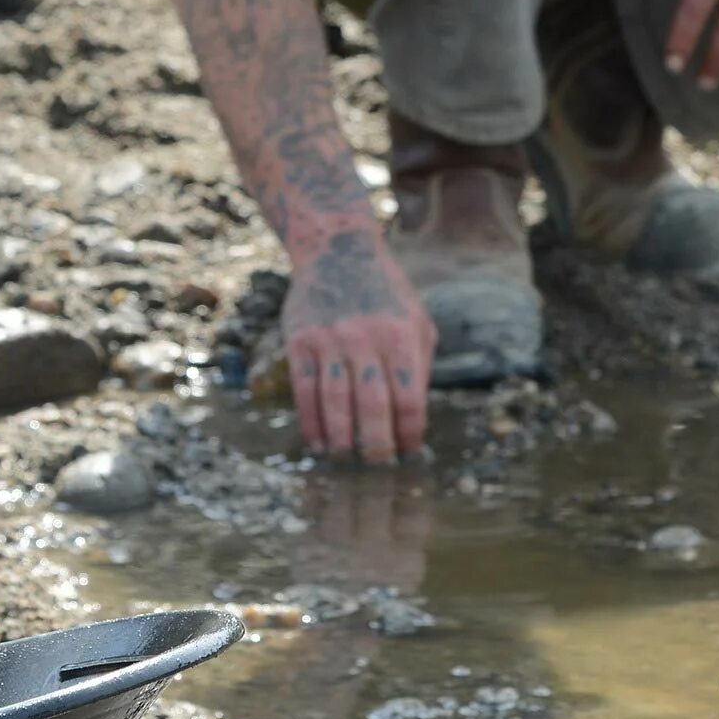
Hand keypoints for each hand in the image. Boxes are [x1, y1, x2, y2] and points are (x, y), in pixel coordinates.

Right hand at [281, 226, 434, 464]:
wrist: (336, 250)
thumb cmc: (385, 293)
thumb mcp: (417, 321)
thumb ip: (418, 366)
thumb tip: (412, 421)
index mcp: (401, 337)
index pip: (409, 399)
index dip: (409, 433)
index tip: (408, 453)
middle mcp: (365, 339)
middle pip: (372, 407)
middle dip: (376, 447)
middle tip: (377, 468)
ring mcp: (330, 340)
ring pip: (335, 404)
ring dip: (341, 440)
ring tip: (346, 461)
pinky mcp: (300, 342)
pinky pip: (305, 391)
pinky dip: (311, 423)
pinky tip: (318, 442)